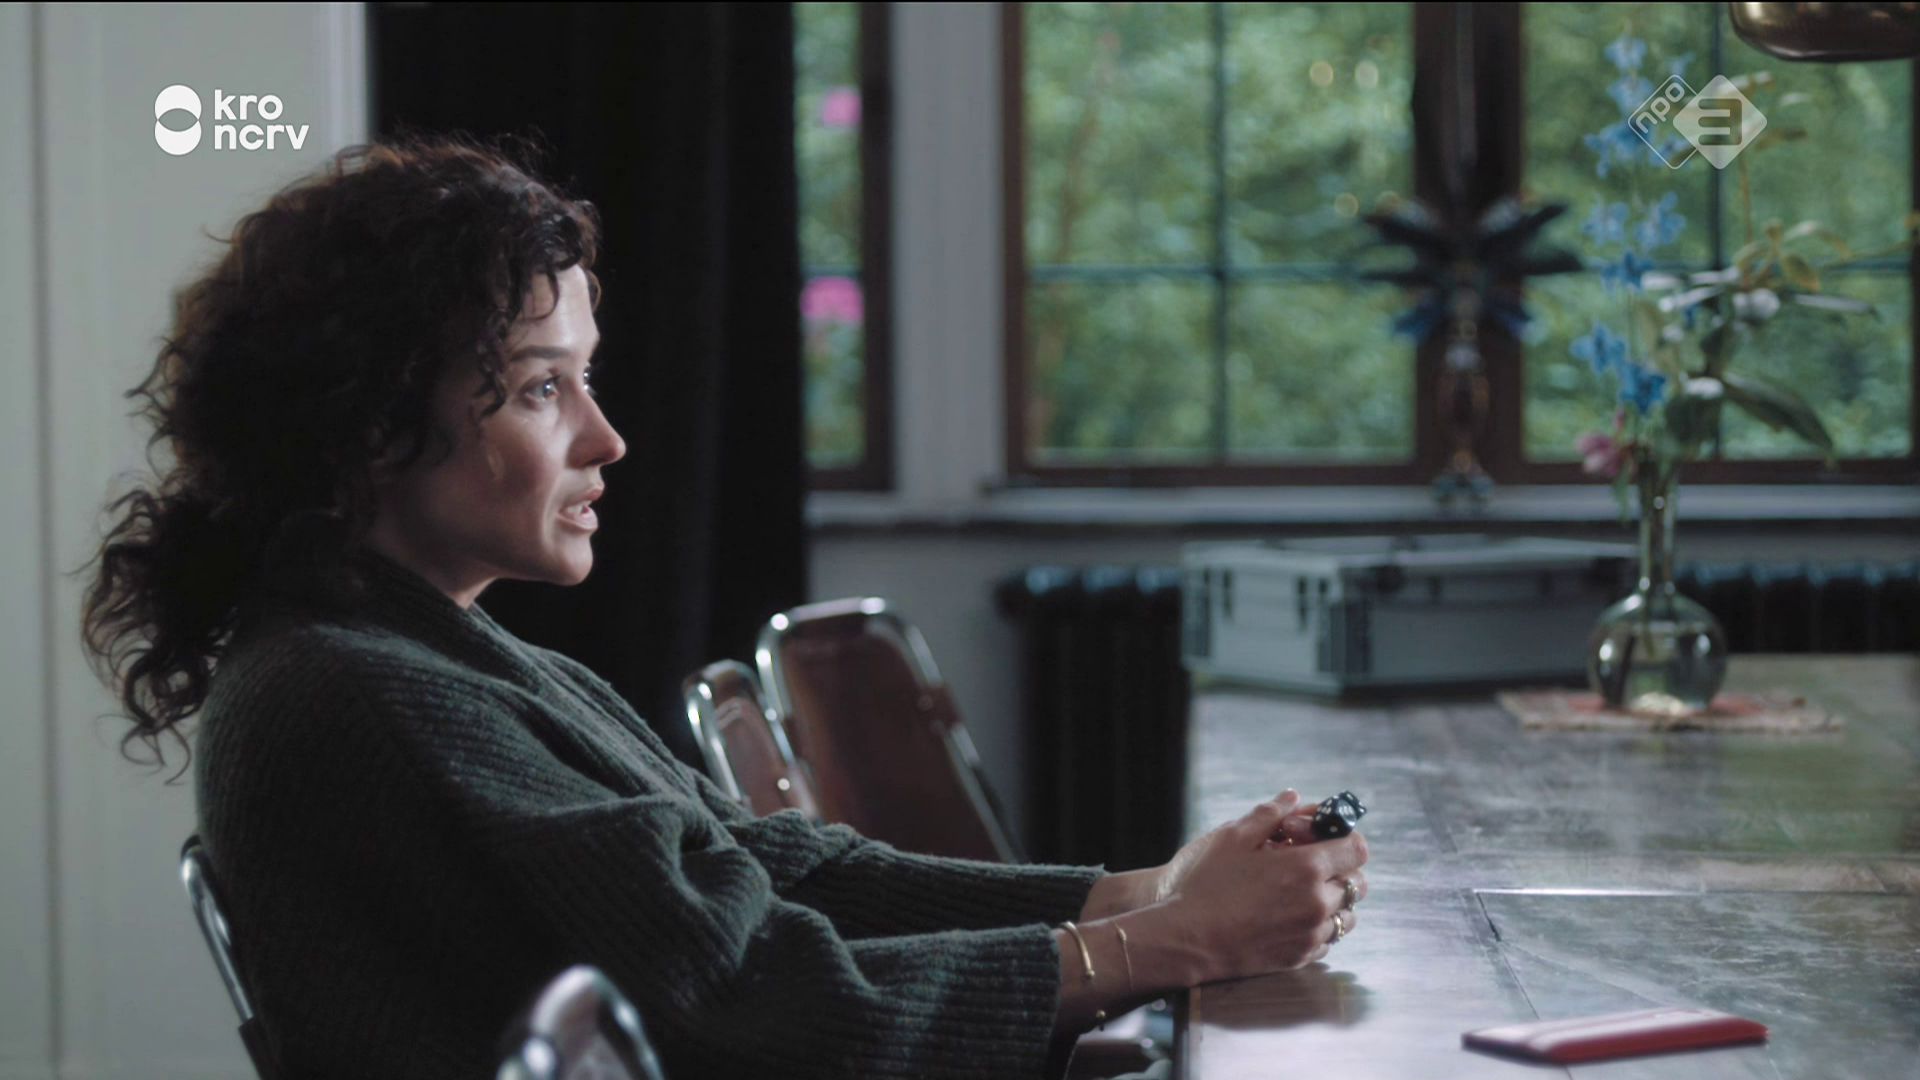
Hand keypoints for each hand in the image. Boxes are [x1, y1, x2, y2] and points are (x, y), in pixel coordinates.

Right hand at [1156, 792, 1369, 983]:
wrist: (1188, 938)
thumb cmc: (1207, 884)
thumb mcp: (1233, 837)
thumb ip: (1269, 814)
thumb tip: (1292, 798)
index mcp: (1307, 868)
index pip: (1356, 849)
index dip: (1345, 839)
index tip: (1325, 840)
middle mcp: (1318, 902)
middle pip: (1358, 884)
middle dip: (1341, 870)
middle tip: (1312, 866)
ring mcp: (1312, 933)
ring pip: (1348, 915)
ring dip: (1334, 901)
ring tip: (1303, 894)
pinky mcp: (1301, 956)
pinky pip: (1329, 940)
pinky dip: (1319, 927)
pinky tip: (1292, 917)